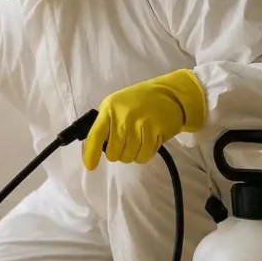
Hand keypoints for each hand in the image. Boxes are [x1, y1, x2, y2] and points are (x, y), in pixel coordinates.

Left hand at [83, 69, 205, 170]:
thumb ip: (107, 124)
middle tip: (127, 144)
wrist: (170, 94)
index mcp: (109, 108)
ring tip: (139, 141)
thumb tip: (99, 148)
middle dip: (119, 153)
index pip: (95, 135)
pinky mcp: (154, 131)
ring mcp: (139, 123)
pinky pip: (144, 156)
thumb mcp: (117, 105)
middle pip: (113, 153)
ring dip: (133, 155)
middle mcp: (122, 116)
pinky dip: (145, 154)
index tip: (91, 166)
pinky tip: (149, 143)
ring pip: (128, 157)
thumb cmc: (140, 101)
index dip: (91, 153)